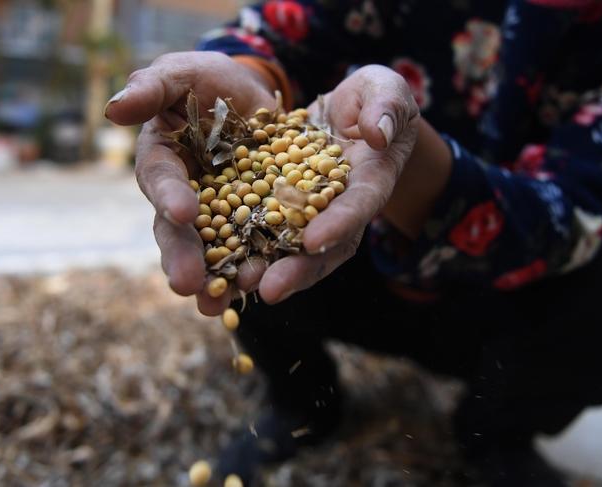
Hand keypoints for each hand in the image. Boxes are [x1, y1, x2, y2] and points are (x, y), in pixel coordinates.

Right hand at [105, 51, 276, 313]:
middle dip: (183, 257)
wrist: (254, 98)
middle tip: (187, 285)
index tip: (182, 211)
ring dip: (214, 280)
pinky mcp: (253, 221)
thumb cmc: (207, 82)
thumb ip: (151, 87)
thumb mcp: (181, 73)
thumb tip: (113, 109)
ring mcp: (219, 214)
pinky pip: (252, 248)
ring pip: (212, 251)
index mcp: (163, 161)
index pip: (162, 180)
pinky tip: (258, 291)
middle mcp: (186, 196)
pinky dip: (254, 269)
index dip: (170, 196)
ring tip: (216, 307)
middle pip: (180, 231)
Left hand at [256, 65, 419, 303]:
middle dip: (298, 269)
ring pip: (291, 249)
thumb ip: (385, 108)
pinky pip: (264, 233)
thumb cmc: (372, 97)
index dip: (339, 224)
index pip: (359, 204)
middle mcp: (341, 207)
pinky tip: (216, 270)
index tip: (314, 241)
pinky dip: (242, 251)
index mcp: (371, 179)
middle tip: (270, 290)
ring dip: (265, 272)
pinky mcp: (282, 208)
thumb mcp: (384, 90)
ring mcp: (311, 213)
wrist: (347, 112)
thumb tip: (375, 136)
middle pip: (325, 245)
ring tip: (235, 290)